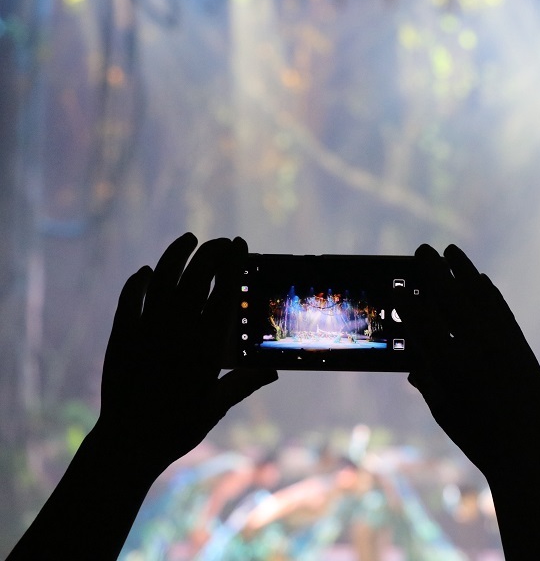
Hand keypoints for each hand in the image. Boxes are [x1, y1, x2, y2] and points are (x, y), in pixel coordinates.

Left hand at [94, 233, 276, 471]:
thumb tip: (274, 371)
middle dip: (211, 253)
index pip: (224, 291)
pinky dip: (138, 282)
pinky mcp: (122, 336)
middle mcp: (177, 329)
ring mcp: (146, 329)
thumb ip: (245, 382)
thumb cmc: (179, 427)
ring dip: (176, 255)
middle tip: (223, 243)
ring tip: (189, 240)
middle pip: (195, 276)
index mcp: (205, 344)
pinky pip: (129, 299)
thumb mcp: (218, 405)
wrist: (129, 442)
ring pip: (162, 279)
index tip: (241, 245)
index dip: (233, 264)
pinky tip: (146, 272)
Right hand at [399, 244, 539, 478]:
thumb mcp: (441, 407)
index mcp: (452, 366)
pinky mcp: (520, 345)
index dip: (407, 302)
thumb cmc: (476, 435)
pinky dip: (489, 291)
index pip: (423, 322)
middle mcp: (478, 348)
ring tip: (450, 250)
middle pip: (451, 298)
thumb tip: (412, 345)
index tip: (396, 287)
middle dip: (434, 271)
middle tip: (421, 250)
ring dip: (464, 270)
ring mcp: (503, 343)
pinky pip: (501, 309)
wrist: (526, 449)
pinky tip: (479, 279)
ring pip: (481, 296)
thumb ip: (425, 372)